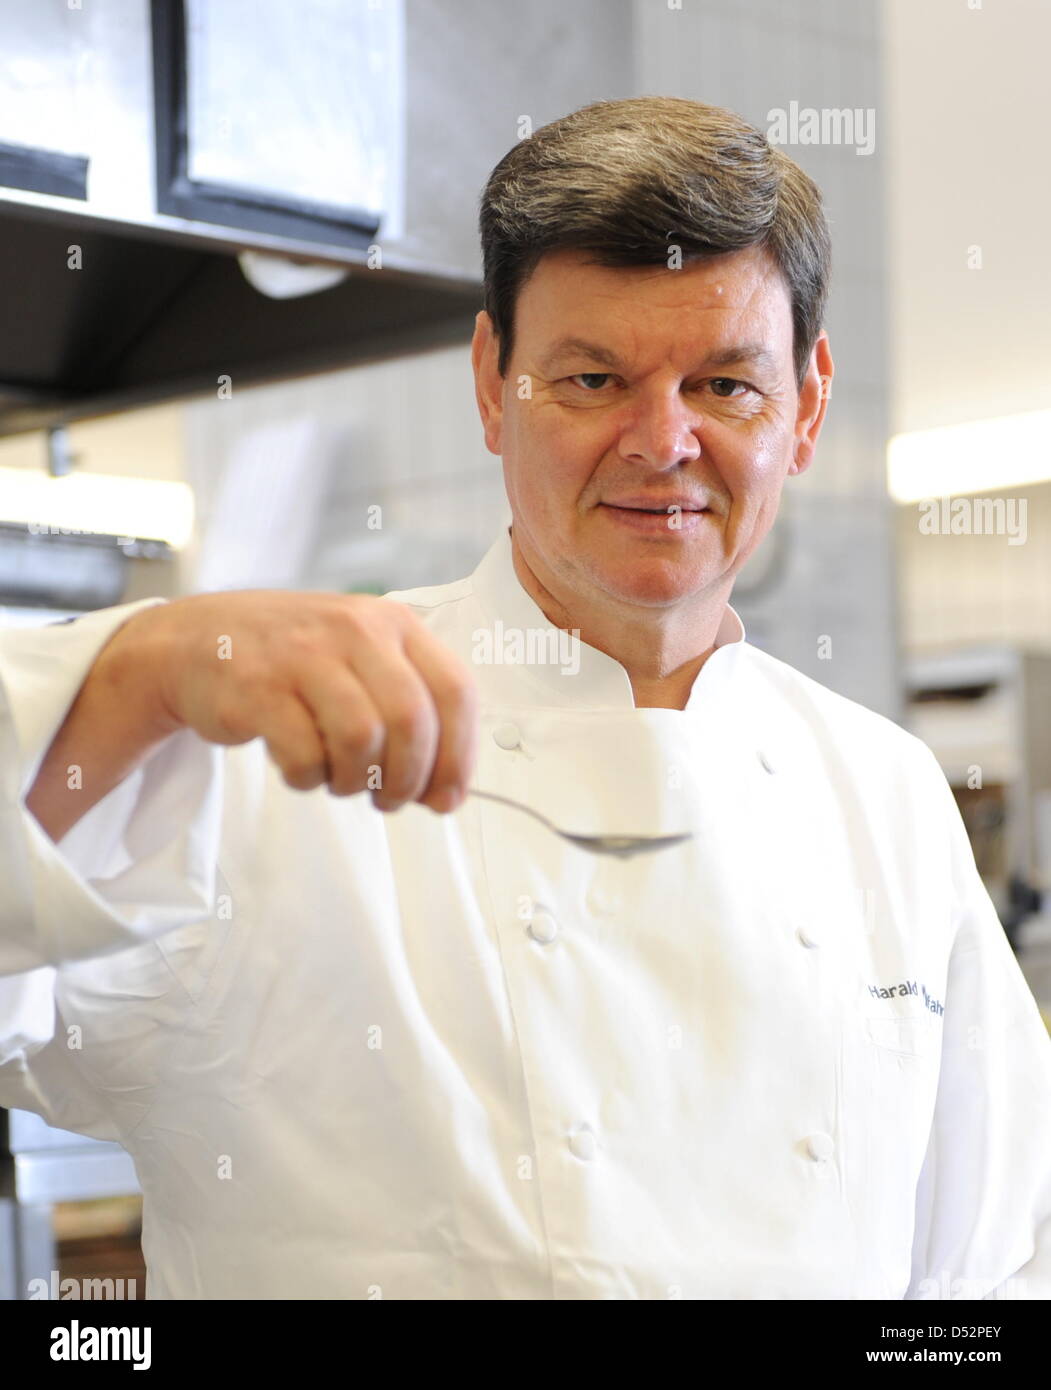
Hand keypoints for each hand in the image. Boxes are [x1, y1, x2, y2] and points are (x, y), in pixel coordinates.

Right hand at [113, 590, 478, 812]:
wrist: (196, 640)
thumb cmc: (293, 660)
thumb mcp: (362, 663)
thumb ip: (410, 716)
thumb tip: (448, 794)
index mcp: (392, 623)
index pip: (455, 691)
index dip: (459, 756)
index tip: (447, 796)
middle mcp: (353, 630)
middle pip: (412, 721)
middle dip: (408, 779)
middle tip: (389, 799)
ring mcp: (303, 654)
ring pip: (362, 739)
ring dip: (356, 781)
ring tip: (340, 781)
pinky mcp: (257, 686)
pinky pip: (304, 754)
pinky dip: (308, 778)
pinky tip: (300, 768)